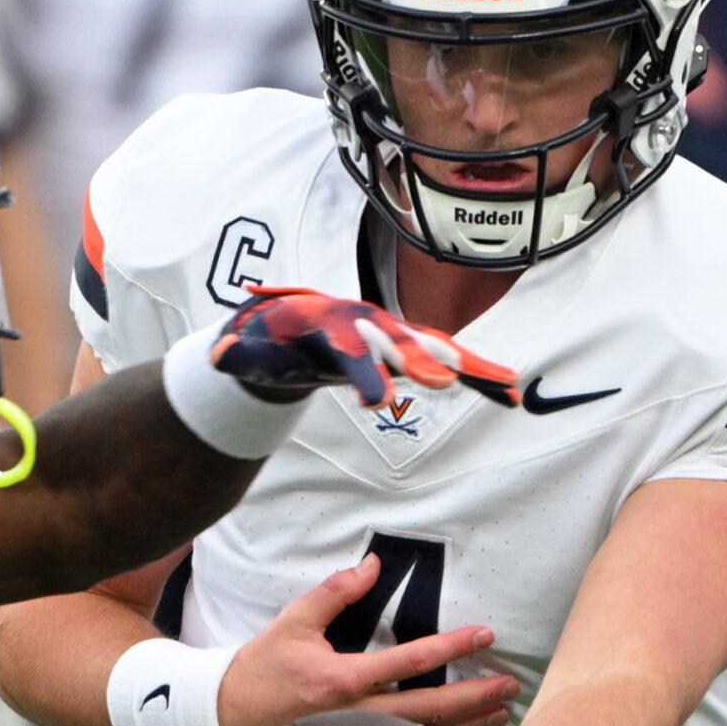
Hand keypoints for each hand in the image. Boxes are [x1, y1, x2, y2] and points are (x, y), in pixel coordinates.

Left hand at [211, 287, 520, 408]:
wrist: (290, 325)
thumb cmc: (269, 340)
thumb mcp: (248, 348)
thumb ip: (237, 355)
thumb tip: (217, 357)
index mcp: (330, 325)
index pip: (348, 350)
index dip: (362, 373)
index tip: (376, 400)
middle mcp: (369, 325)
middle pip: (399, 344)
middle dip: (421, 362)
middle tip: (446, 383)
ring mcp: (392, 334)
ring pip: (436, 349)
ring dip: (471, 367)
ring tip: (509, 386)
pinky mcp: (406, 350)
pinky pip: (447, 361)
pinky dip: (478, 376)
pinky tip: (509, 392)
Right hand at [217, 556, 518, 725]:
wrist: (226, 721)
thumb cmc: (260, 670)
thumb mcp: (293, 622)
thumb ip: (335, 592)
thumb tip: (372, 566)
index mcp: (341, 679)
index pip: (410, 660)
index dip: (452, 646)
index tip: (485, 635)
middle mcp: (355, 717)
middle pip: (429, 708)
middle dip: (474, 695)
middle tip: (509, 684)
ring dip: (465, 725)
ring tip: (499, 712)